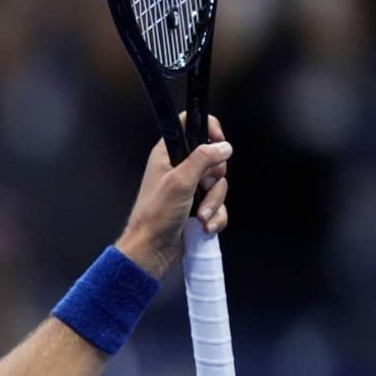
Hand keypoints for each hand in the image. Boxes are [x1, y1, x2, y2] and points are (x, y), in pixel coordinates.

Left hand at [116, 116, 231, 278]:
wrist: (152, 251)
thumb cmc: (156, 216)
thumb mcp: (180, 181)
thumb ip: (202, 159)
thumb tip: (224, 146)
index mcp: (168, 155)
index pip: (190, 125)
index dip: (208, 128)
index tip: (219, 142)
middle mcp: (179, 169)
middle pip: (214, 159)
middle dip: (214, 179)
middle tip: (201, 188)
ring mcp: (190, 189)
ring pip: (219, 185)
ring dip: (213, 204)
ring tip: (198, 216)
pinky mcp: (197, 208)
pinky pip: (218, 206)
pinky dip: (215, 217)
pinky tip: (204, 227)